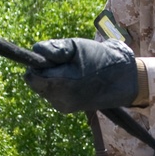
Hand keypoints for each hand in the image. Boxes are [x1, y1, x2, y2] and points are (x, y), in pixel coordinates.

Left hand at [25, 37, 139, 114]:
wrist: (121, 79)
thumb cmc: (100, 59)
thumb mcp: (78, 47)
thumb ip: (56, 48)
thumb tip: (35, 51)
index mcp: (63, 84)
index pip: (33, 76)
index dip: (38, 63)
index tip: (53, 57)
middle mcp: (61, 99)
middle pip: (35, 82)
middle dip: (44, 71)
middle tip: (65, 62)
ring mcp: (63, 106)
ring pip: (42, 89)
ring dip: (51, 78)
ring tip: (72, 71)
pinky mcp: (66, 109)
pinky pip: (51, 94)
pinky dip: (57, 85)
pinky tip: (73, 80)